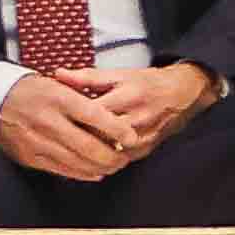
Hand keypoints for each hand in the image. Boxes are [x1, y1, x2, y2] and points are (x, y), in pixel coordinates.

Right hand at [0, 72, 140, 180]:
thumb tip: (114, 119)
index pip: (95, 116)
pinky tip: (95, 172)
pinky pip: (61, 170)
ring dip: (99, 167)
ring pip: (76, 162)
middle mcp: (48, 121)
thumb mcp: (60, 84)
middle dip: (112, 156)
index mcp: (59, 98)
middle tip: (125, 157)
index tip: (132, 137)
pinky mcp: (29, 157)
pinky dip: (82, 173)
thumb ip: (86, 99)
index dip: (117, 129)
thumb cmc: (35, 90)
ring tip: (114, 166)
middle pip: (88, 145)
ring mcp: (37, 141)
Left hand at [66, 62, 222, 157]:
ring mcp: (144, 136)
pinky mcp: (146, 149)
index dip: (71, 117)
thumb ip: (87, 76)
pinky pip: (120, 159)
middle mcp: (137, 118)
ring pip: (109, 152)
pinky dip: (104, 160)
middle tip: (56, 138)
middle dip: (77, 138)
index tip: (53, 118)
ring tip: (69, 149)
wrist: (181, 94)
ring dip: (89, 153)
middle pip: (100, 136)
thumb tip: (58, 74)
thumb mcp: (119, 74)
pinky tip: (88, 158)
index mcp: (128, 95)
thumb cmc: (146, 82)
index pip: (93, 112)